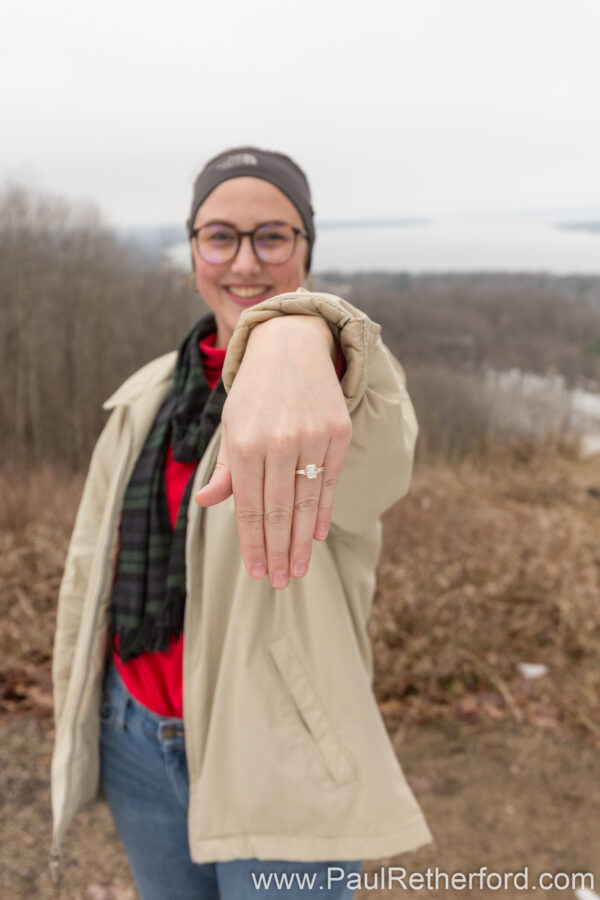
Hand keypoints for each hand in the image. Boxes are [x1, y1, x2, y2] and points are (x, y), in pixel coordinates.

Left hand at [194, 315, 351, 589]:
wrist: (291, 345)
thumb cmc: (254, 393)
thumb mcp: (231, 425)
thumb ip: (224, 468)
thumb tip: (205, 504)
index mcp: (244, 443)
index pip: (248, 507)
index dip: (253, 543)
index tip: (257, 571)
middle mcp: (278, 441)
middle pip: (279, 511)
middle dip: (278, 551)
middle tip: (279, 582)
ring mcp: (311, 436)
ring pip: (306, 501)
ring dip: (302, 541)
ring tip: (299, 570)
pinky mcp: (338, 431)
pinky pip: (330, 481)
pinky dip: (324, 510)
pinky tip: (319, 534)